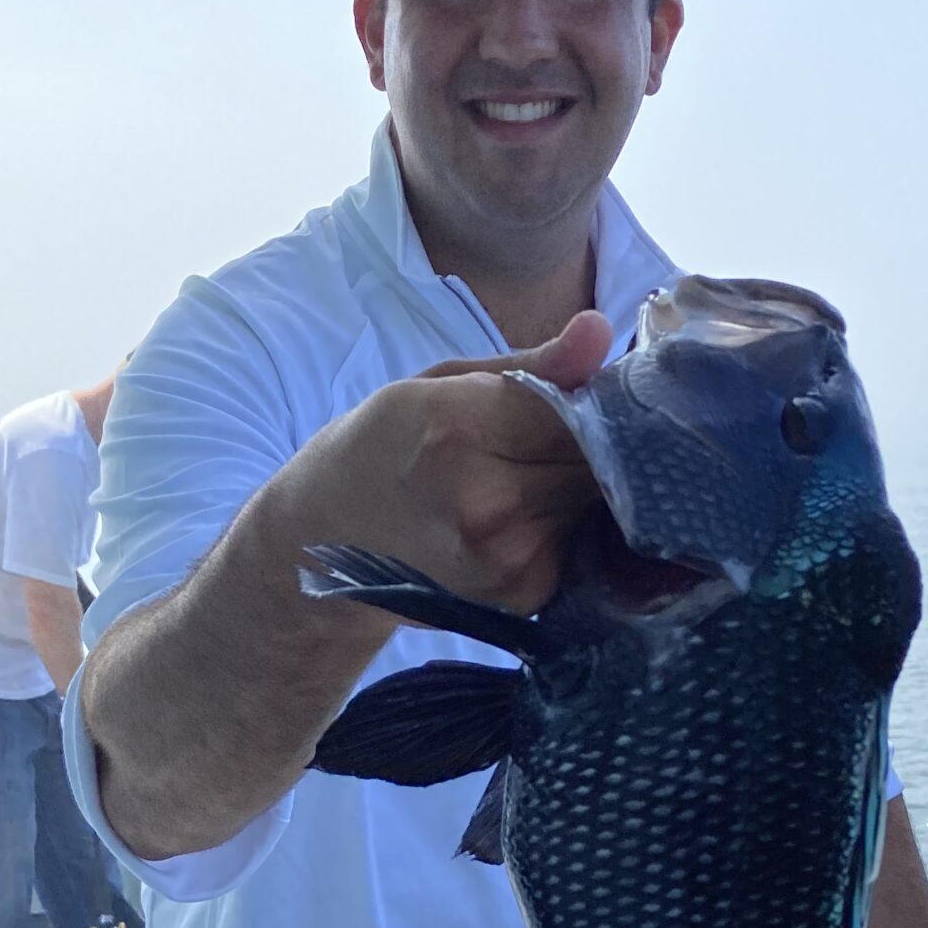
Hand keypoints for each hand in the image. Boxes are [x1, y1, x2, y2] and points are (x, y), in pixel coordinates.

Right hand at [277, 310, 611, 617]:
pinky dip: (568, 526)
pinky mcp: (523, 596)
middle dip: (596, 444)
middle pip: (596, 460)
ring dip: (583, 487)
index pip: (580, 409)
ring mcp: (506, 559)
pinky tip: (527, 518)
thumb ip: (532, 365)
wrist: (327, 541)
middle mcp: (487, 503)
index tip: (590, 397)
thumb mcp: (443, 383)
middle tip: (555, 438)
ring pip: (593, 503)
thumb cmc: (386, 445)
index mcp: (459, 429)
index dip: (597, 401)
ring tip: (530, 477)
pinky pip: (579, 543)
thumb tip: (600, 331)